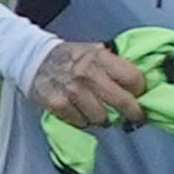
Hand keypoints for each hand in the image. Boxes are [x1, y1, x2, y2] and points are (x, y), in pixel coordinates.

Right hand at [28, 40, 146, 127]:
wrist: (34, 59)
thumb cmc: (69, 57)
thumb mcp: (94, 51)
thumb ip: (114, 63)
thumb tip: (140, 80)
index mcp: (100, 57)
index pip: (132, 78)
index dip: (139, 90)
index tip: (139, 95)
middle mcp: (88, 72)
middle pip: (122, 101)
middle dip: (132, 113)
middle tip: (134, 117)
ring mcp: (73, 89)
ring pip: (102, 117)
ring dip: (102, 119)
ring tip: (98, 111)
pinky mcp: (59, 104)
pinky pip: (82, 123)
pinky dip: (83, 121)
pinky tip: (80, 112)